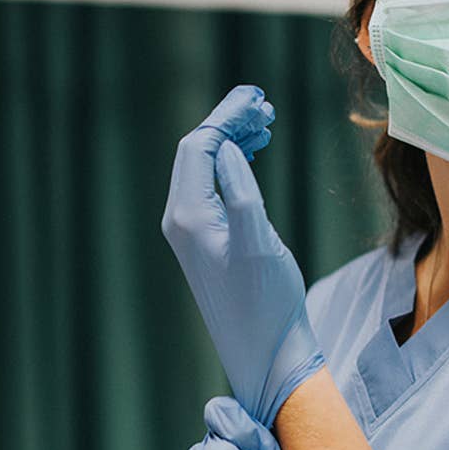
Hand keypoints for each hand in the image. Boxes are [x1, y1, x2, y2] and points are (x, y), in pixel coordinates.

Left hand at [161, 86, 326, 428]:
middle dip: (229, 122)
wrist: (266, 352)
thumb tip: (227, 149)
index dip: (226, 116)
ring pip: (205, 168)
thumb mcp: (258, 243)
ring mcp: (191, 232)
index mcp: (188, 216)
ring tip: (266, 124)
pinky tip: (254, 156)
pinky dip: (233, 164)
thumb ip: (241, 193)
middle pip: (197, 152)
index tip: (258, 97)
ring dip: (232, 140)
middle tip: (265, 105)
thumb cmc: (267, 303)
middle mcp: (181, 221)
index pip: (198, 146)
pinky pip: (212, 187)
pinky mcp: (206, 242)